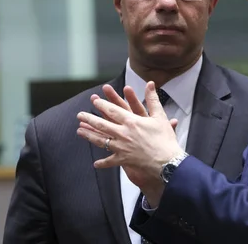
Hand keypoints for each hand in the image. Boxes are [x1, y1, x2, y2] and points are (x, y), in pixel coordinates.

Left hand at [77, 81, 182, 198]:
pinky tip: (96, 163)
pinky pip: (110, 161)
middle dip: (89, 118)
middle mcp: (123, 133)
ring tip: (79, 131)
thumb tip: (151, 83)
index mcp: (131, 121)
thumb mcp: (159, 116)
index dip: (102, 104)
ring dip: (89, 135)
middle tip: (80, 115)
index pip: (113, 110)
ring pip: (101, 140)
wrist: (168, 162)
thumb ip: (152, 99)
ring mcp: (122, 147)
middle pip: (102, 124)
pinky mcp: (124, 159)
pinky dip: (103, 163)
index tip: (94, 101)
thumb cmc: (165, 139)